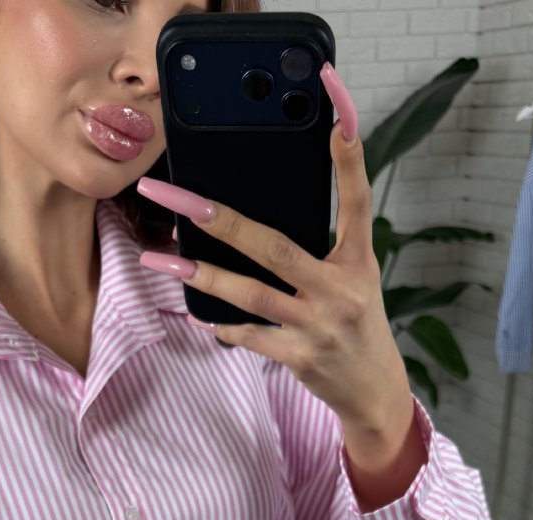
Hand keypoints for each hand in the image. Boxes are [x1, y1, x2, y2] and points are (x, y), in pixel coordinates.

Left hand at [136, 61, 409, 432]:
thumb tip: (254, 219)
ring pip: (252, 294)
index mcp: (358, 261)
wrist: (373, 389)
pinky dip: (223, 324)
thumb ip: (318, 247)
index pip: (357, 203)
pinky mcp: (301, 358)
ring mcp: (319, 326)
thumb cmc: (354, 323)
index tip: (339, 117)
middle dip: (221, 220)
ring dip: (202, 275)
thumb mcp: (352, 278)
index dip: (350, 161)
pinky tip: (199, 313)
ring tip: (159, 258)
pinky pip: (250, 336)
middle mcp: (340, 291)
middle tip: (177, 197)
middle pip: (274, 248)